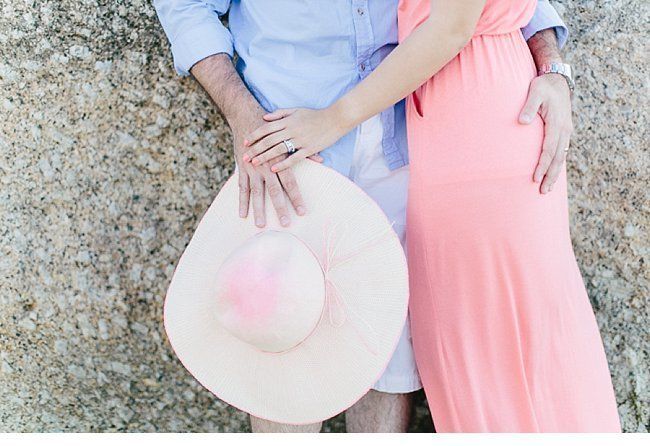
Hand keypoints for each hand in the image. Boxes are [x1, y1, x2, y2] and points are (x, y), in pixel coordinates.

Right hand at [233, 107, 314, 227]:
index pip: (291, 183)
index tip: (302, 212)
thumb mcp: (289, 137)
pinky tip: (242, 214)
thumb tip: (321, 159)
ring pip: (256, 192)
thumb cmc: (272, 128)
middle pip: (275, 190)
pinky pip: (242, 187)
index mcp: (280, 160)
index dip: (296, 198)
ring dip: (258, 209)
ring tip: (260, 225)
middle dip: (280, 208)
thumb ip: (304, 152)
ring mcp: (253, 168)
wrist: (247, 116)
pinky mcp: (242, 168)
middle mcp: (266, 166)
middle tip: (285, 223)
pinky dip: (242, 201)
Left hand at [243, 108, 344, 172]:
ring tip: (254, 164)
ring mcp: (300, 140)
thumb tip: (264, 117)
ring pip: (278, 149)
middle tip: (244, 157)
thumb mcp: (296, 110)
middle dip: (255, 149)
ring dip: (265, 157)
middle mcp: (292, 130)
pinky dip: (283, 164)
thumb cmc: (315, 115)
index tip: (244, 142)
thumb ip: (280, 114)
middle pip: (269, 140)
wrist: (336, 118)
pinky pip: (294, 157)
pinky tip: (273, 170)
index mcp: (288, 120)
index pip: (266, 128)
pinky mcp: (309, 149)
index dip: (254, 135)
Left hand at [519, 73, 572, 193]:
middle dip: (550, 176)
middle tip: (542, 192)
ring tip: (548, 188)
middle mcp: (564, 130)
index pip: (549, 149)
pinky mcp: (564, 131)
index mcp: (557, 123)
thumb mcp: (535, 91)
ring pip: (561, 157)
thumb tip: (522, 122)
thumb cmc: (543, 86)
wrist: (557, 79)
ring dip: (555, 173)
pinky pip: (562, 152)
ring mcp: (566, 131)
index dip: (542, 165)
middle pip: (558, 158)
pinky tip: (552, 173)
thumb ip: (528, 106)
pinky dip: (557, 164)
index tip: (535, 178)